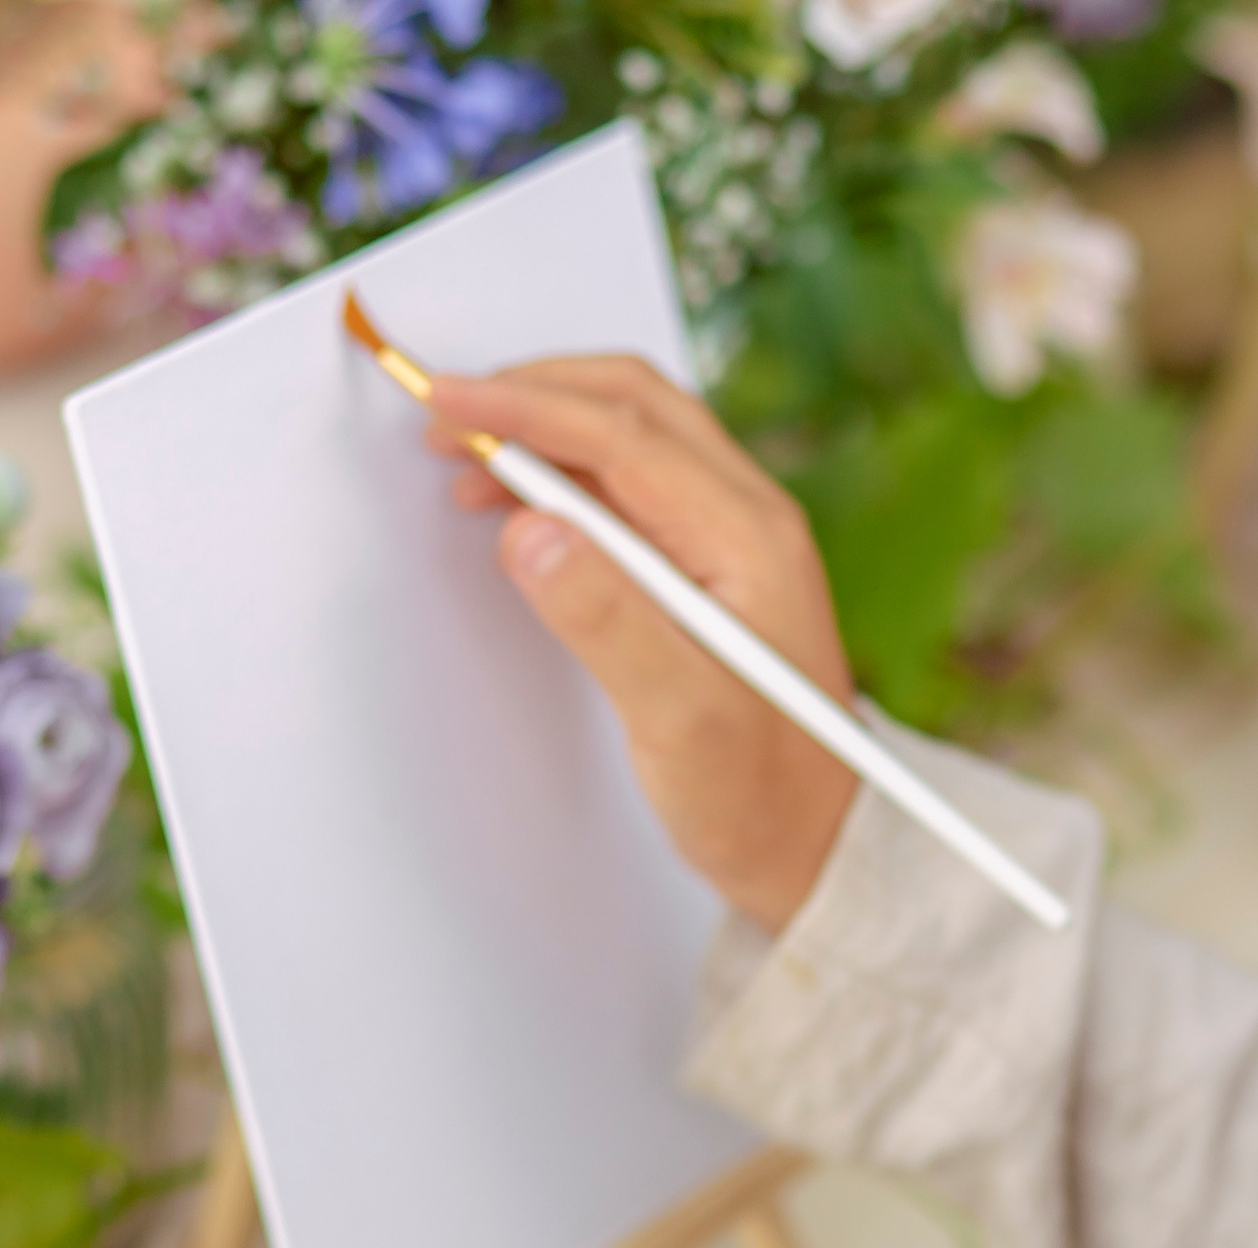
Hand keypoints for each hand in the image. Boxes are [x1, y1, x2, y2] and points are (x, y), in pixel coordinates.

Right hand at [426, 358, 858, 932]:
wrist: (813, 844)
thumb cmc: (757, 793)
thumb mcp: (678, 718)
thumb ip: (606, 620)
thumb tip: (531, 530)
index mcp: (749, 539)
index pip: (623, 435)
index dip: (525, 407)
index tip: (446, 400)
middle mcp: (748, 519)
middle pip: (631, 404)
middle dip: (531, 394)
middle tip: (444, 416)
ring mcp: (731, 537)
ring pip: (629, 436)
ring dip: (544, 427)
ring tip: (464, 458)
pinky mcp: (707, 564)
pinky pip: (630, 484)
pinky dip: (564, 473)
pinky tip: (517, 504)